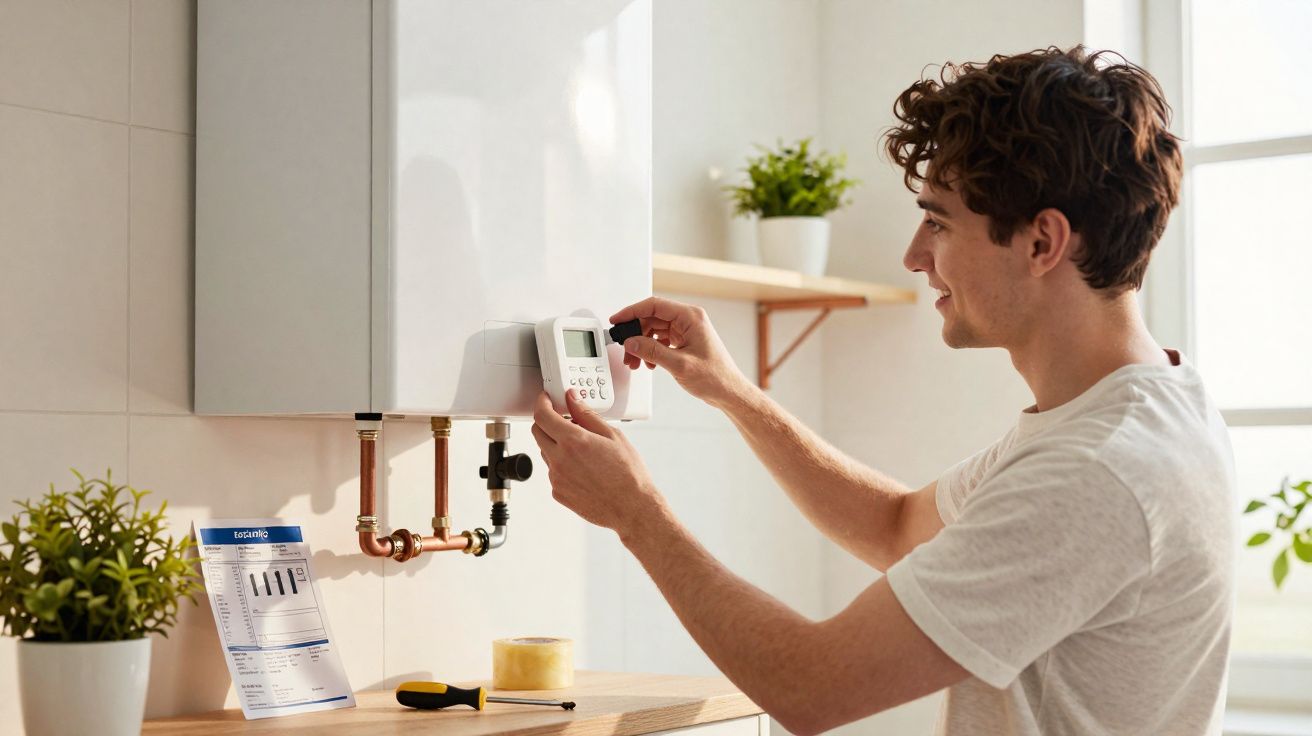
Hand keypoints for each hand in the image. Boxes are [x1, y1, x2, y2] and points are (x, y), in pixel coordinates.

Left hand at [530, 390, 664, 533]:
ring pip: (545, 452)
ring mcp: (557, 478)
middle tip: (563, 421)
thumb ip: (587, 414)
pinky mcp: (558, 492)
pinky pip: (553, 472)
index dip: (542, 403)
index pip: (542, 415)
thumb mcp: (612, 435)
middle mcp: (560, 459)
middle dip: (546, 422)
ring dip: (555, 445)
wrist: (631, 507)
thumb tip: (573, 399)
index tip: (546, 400)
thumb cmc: (628, 474)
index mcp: (573, 441)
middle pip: (537, 432)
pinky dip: (562, 465)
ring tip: (582, 450)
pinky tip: (583, 469)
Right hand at [610, 297, 752, 408]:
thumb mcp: (680, 364)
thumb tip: (631, 342)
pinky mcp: (684, 341)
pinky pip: (660, 340)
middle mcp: (688, 320)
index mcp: (691, 317)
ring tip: (635, 361)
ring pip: (654, 330)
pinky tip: (648, 363)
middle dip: (635, 334)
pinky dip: (650, 350)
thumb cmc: (716, 377)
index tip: (617, 320)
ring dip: (641, 344)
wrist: (728, 391)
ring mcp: (686, 331)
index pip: (654, 305)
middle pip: (652, 318)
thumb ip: (652, 352)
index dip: (632, 311)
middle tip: (625, 348)